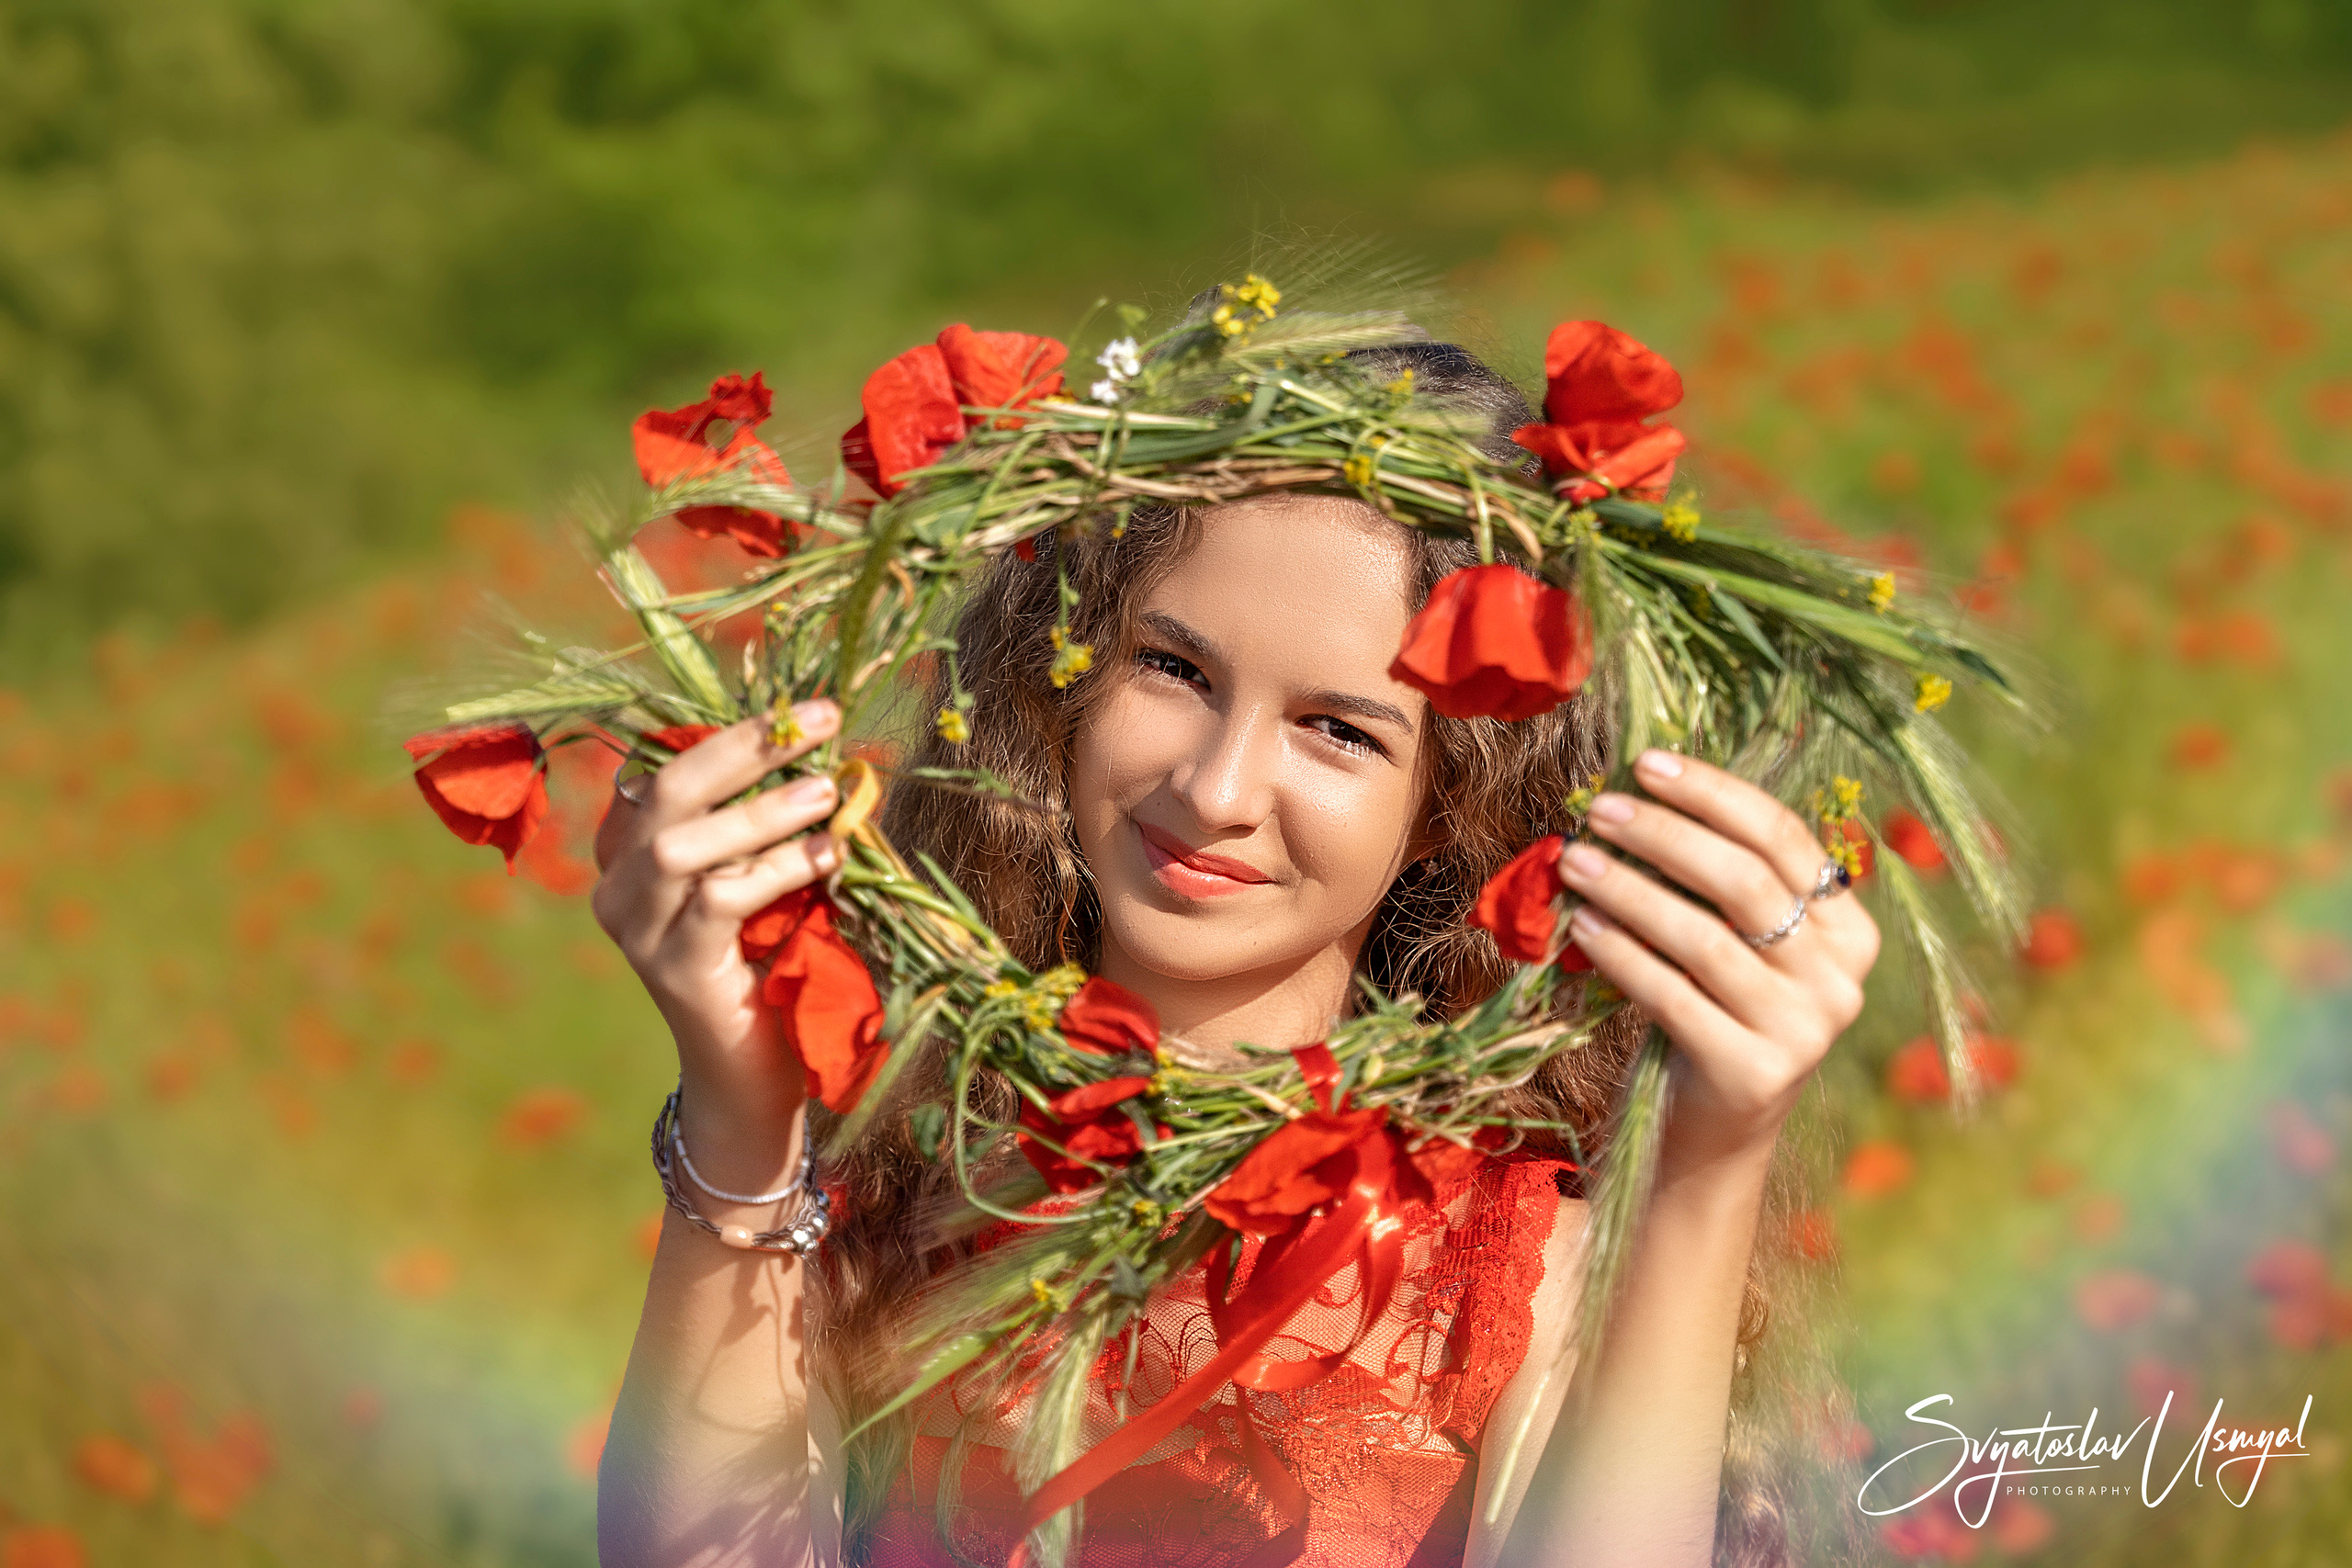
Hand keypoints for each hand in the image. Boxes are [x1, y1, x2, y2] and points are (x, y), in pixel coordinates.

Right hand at [590, 701, 842, 1175]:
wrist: (755, 1079)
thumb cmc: (772, 968)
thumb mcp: (770, 882)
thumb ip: (775, 826)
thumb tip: (832, 753)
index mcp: (633, 852)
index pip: (667, 768)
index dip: (729, 732)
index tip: (802, 705)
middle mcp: (619, 885)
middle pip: (665, 790)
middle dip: (743, 747)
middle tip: (819, 720)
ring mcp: (636, 930)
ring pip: (681, 844)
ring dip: (761, 810)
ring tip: (829, 791)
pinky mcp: (672, 970)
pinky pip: (718, 901)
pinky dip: (777, 870)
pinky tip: (828, 858)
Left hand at [1554, 748, 1879, 1166]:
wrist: (1712, 1132)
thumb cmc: (1713, 1010)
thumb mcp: (1735, 942)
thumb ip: (1715, 880)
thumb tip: (1638, 789)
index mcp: (1850, 930)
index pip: (1784, 837)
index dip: (1713, 793)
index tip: (1647, 763)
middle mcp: (1840, 979)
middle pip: (1746, 881)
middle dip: (1665, 834)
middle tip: (1601, 810)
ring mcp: (1804, 1030)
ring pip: (1705, 938)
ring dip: (1630, 891)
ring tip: (1575, 862)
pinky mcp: (1753, 1073)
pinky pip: (1672, 996)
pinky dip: (1622, 954)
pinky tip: (1582, 925)